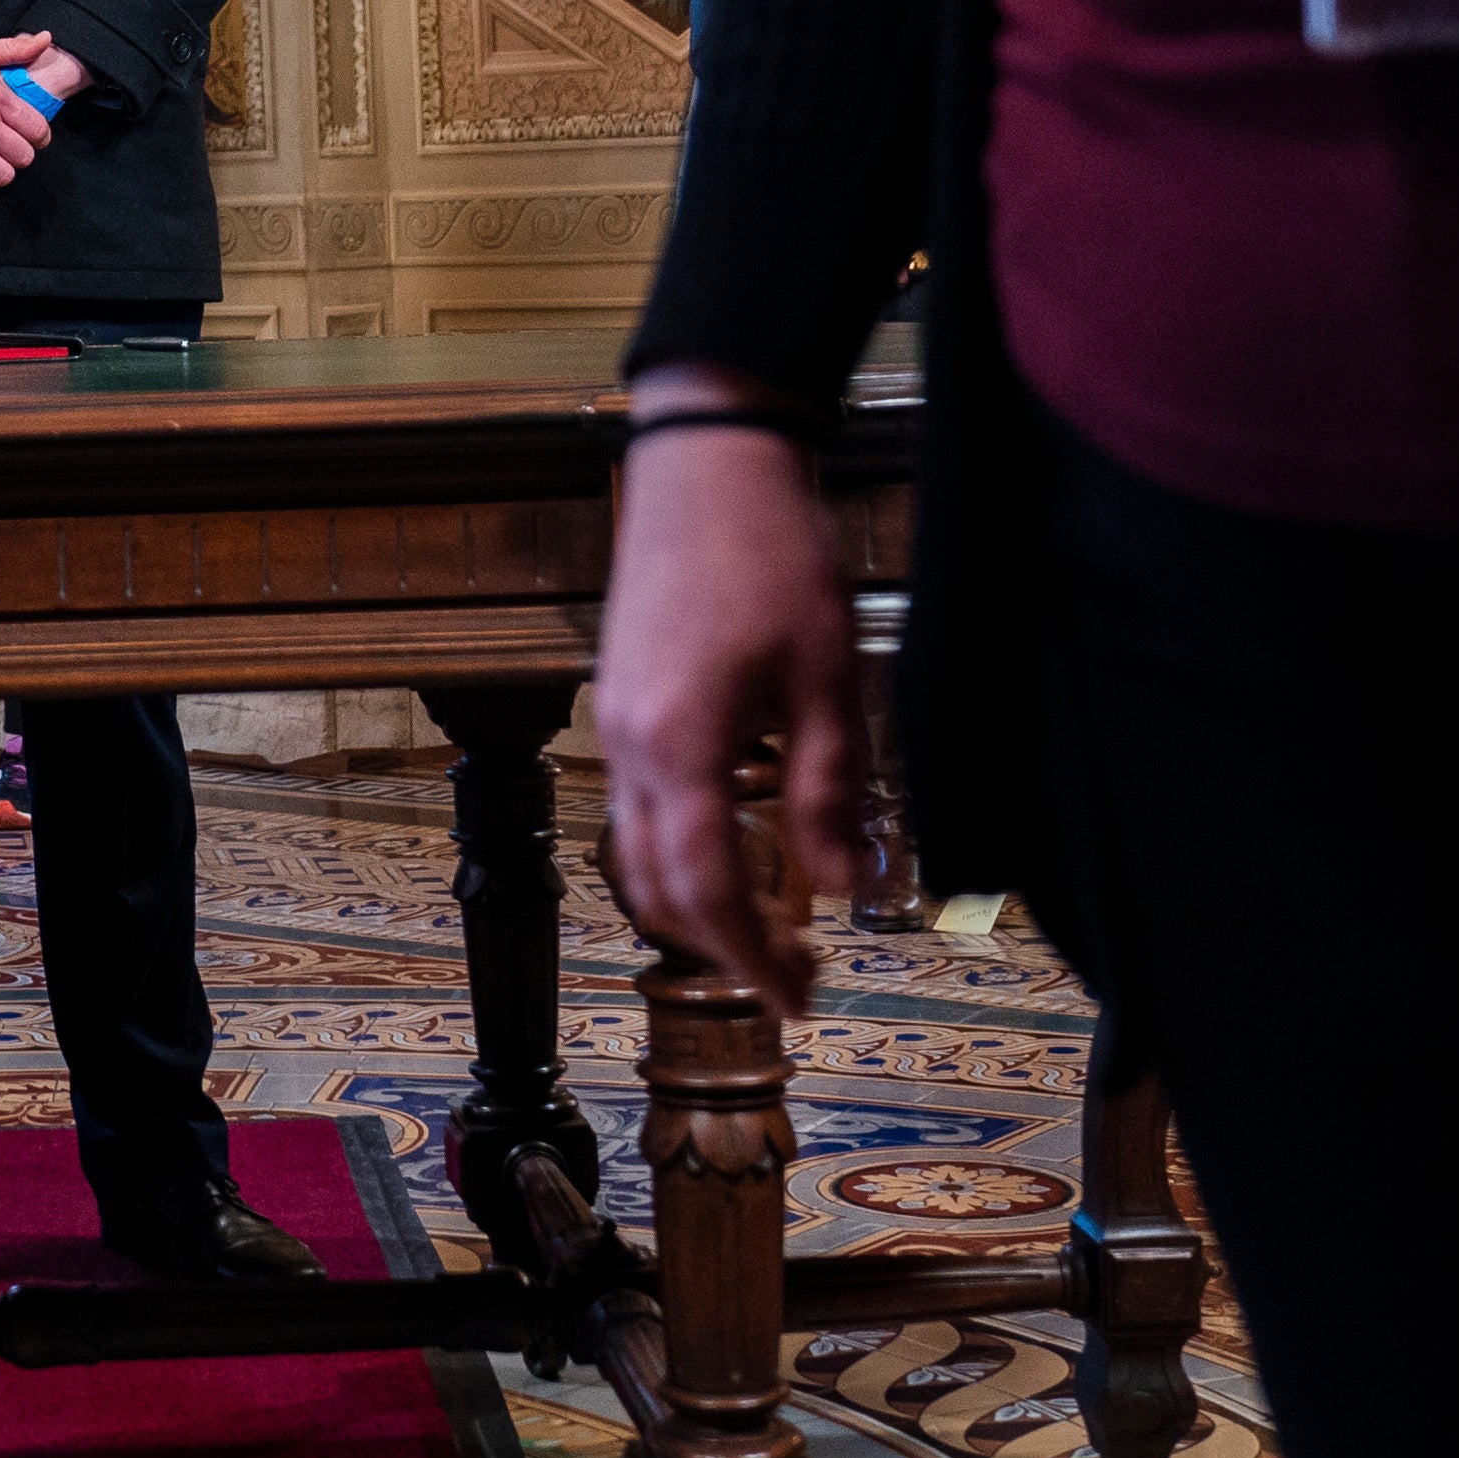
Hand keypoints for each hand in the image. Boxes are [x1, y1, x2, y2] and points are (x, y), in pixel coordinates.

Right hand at [591, 363, 859, 1011]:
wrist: (705, 458)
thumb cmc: (771, 551)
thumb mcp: (827, 674)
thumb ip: (829, 788)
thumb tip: (844, 888)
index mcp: (680, 745)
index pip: (708, 891)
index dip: (751, 960)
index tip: (796, 999)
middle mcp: (628, 744)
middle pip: (656, 888)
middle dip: (721, 947)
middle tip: (792, 977)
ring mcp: (614, 721)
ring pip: (635, 850)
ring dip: (694, 902)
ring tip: (765, 925)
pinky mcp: (620, 699)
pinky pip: (634, 804)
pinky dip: (677, 850)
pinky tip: (735, 842)